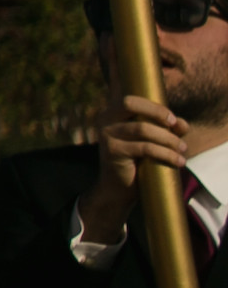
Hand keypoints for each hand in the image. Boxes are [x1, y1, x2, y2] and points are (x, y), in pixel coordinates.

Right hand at [79, 93, 191, 248]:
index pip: (130, 98)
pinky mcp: (112, 151)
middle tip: (176, 126)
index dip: (153, 105)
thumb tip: (183, 124)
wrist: (118, 188)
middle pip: (129, 104)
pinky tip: (178, 161)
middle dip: (156, 112)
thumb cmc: (136, 162)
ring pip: (142, 128)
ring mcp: (106, 135)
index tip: (173, 119)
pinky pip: (145, 148)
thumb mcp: (151, 141)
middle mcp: (105, 120)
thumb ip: (166, 130)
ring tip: (183, 149)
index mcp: (113, 114)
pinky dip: (166, 153)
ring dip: (168, 139)